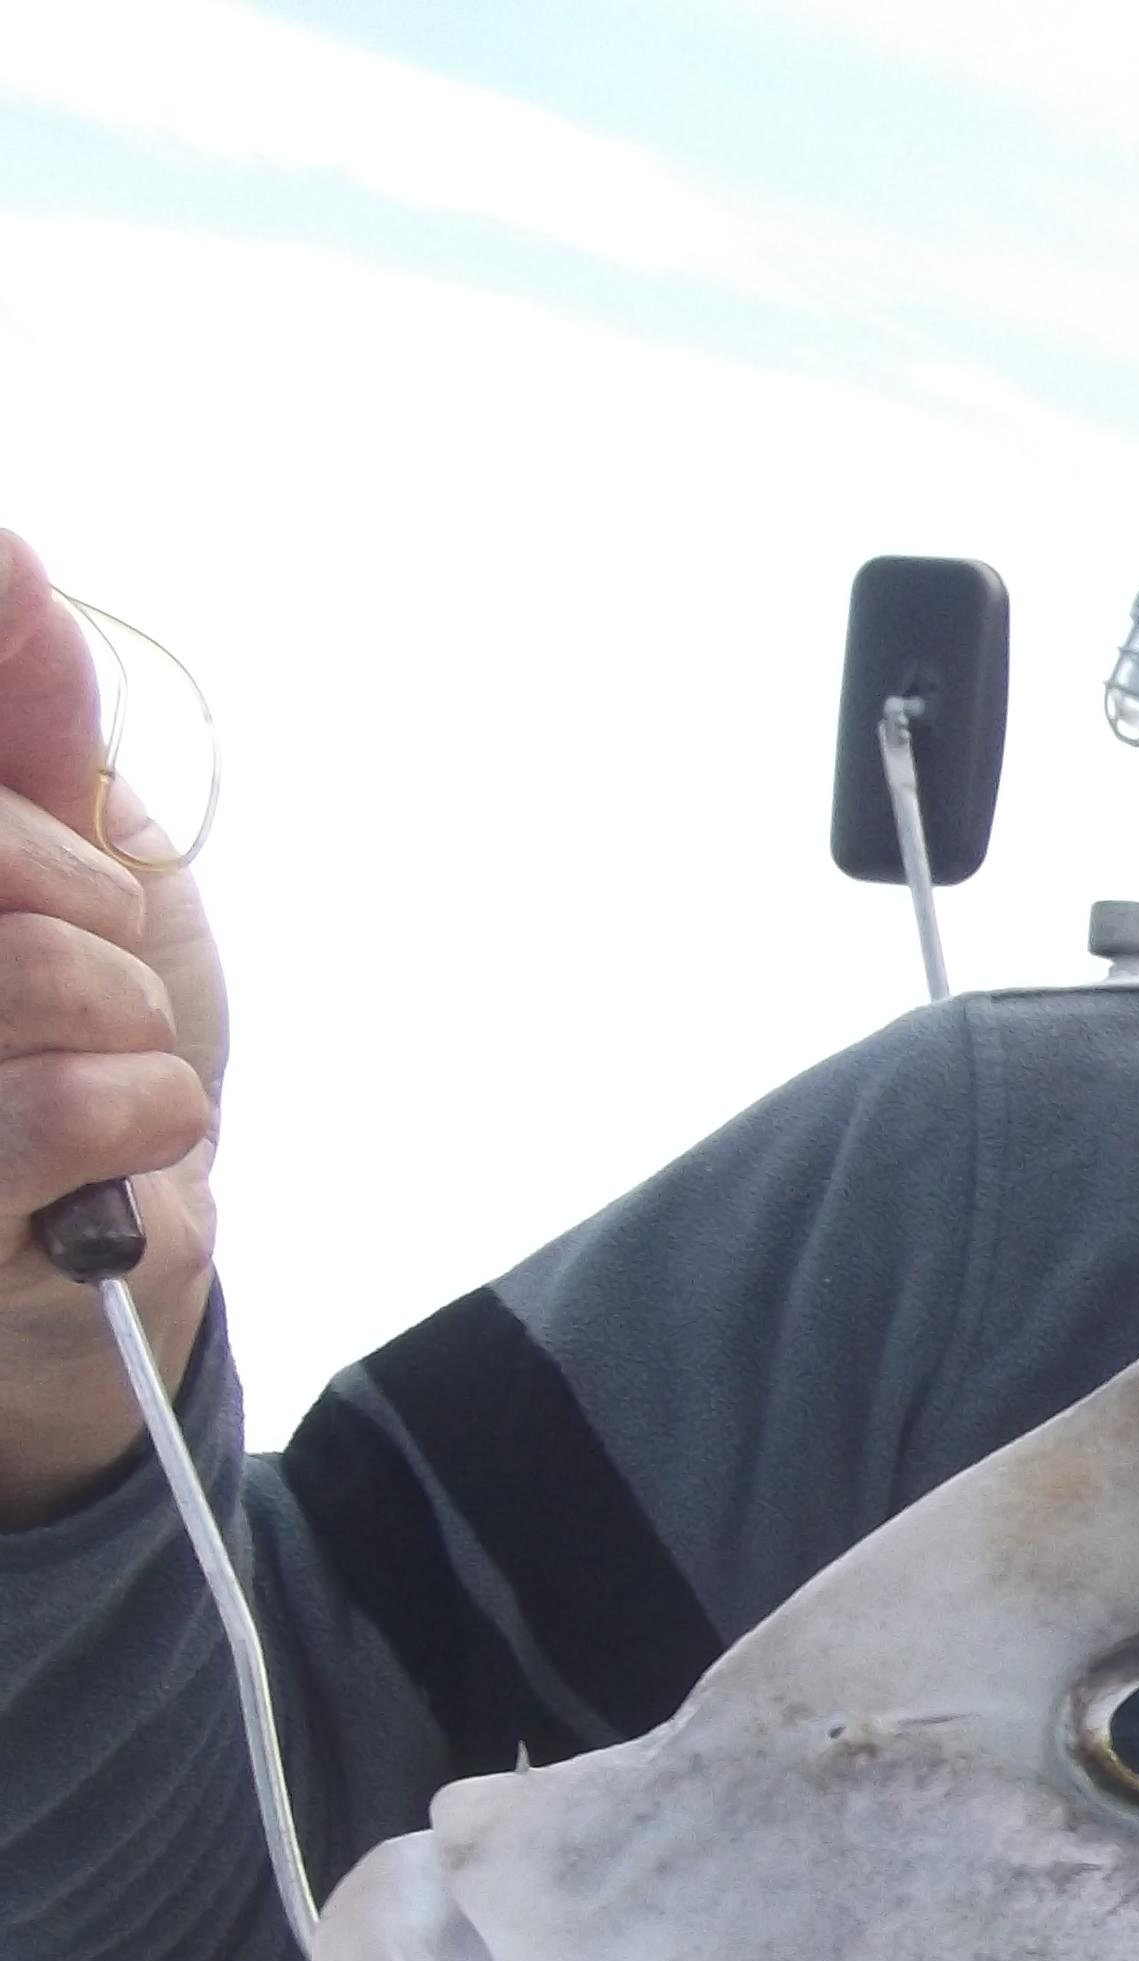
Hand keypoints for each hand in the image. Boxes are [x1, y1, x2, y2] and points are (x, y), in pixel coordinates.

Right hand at [0, 531, 226, 1525]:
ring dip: (124, 1020)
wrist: (105, 1254)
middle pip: (2, 860)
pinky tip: (110, 1151)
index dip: (34, 809)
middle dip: (85, 905)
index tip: (66, 864)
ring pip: (42, 968)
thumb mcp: (67, 840)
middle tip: (83, 975)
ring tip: (90, 1065)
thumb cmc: (70, 1037)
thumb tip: (11, 550)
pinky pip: (91, 1097)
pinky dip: (148, 1115)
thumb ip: (24, 712)